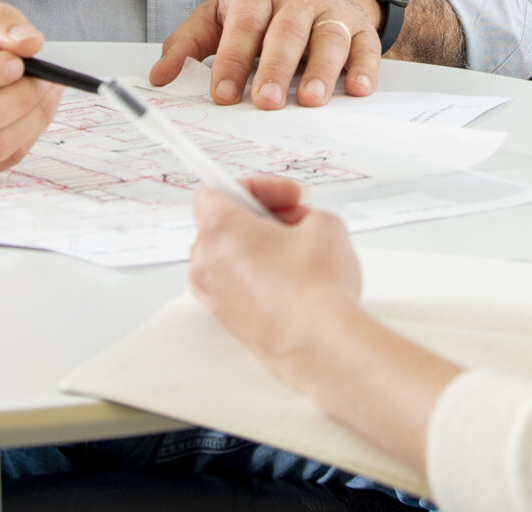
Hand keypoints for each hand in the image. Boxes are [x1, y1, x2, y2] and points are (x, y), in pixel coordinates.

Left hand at [149, 0, 383, 108]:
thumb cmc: (266, 8)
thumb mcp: (221, 16)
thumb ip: (188, 45)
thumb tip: (161, 77)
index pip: (243, 26)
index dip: (233, 60)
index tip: (224, 94)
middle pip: (287, 32)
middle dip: (276, 68)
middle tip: (266, 102)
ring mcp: (331, 12)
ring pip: (329, 37)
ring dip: (321, 70)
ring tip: (311, 100)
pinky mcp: (361, 28)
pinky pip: (366, 46)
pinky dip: (365, 68)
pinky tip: (358, 88)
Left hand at [190, 176, 461, 480]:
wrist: (320, 343)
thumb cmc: (316, 288)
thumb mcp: (324, 223)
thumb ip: (304, 215)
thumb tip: (302, 226)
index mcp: (220, 230)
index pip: (215, 191)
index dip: (256, 187)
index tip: (283, 195)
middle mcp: (207, 264)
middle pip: (222, 226)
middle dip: (259, 219)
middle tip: (295, 221)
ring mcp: (215, 298)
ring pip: (229, 260)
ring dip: (259, 250)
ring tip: (299, 255)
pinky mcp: (229, 324)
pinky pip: (237, 289)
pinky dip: (259, 280)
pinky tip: (294, 284)